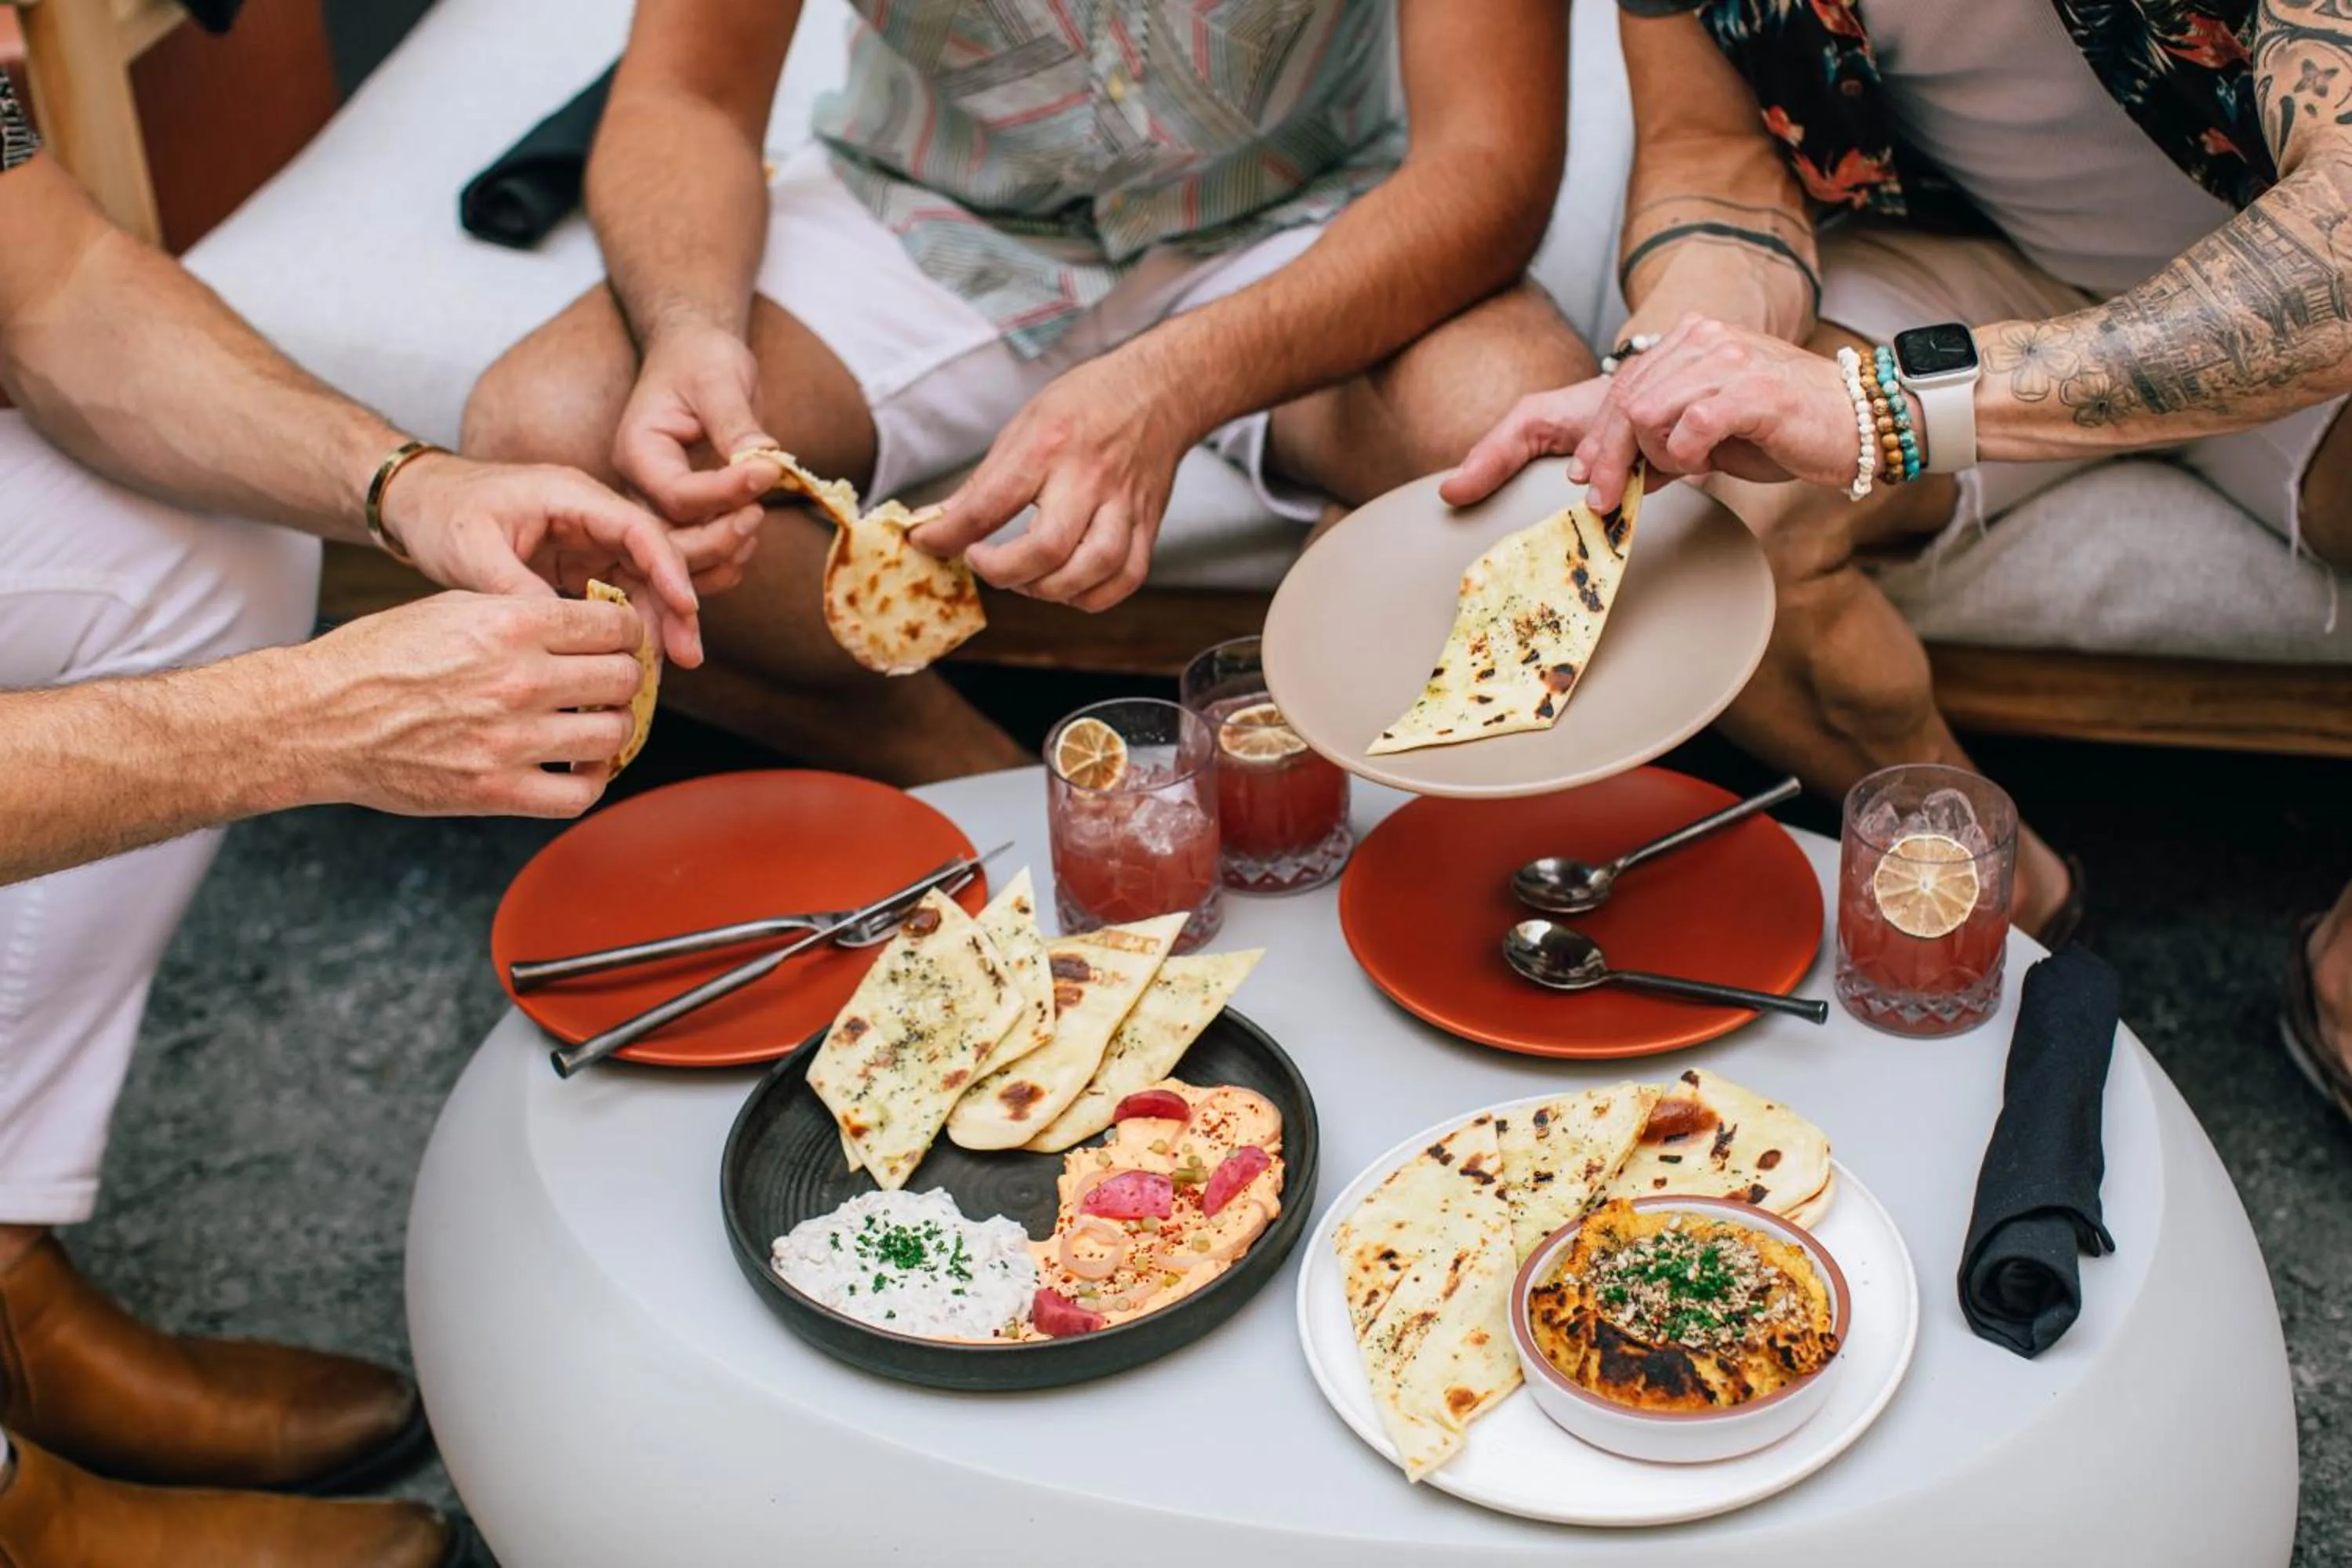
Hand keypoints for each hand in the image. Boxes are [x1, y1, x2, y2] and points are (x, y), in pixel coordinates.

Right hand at [290, 592, 650, 818]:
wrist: (316, 719)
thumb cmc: (379, 659)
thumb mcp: (453, 608)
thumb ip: (524, 613)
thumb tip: (587, 625)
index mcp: (511, 625)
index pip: (615, 626)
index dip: (627, 634)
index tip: (620, 643)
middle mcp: (518, 680)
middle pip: (623, 678)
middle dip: (625, 679)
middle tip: (610, 684)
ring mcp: (510, 740)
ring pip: (614, 734)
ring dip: (614, 728)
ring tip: (595, 723)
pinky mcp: (496, 790)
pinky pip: (580, 794)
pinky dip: (592, 781)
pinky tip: (580, 766)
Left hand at [379, 452, 709, 665]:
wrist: (416, 502)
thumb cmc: (442, 512)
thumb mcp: (474, 550)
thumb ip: (517, 588)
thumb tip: (561, 635)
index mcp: (571, 495)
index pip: (638, 528)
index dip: (669, 568)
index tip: (685, 609)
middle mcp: (590, 515)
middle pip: (652, 560)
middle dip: (674, 608)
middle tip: (687, 656)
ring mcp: (586, 540)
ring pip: (640, 583)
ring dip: (654, 625)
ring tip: (657, 675)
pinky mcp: (577, 564)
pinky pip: (615, 597)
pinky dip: (625, 629)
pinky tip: (628, 664)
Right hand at [611, 322, 785, 539]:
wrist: (694, 357)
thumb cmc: (701, 360)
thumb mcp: (719, 379)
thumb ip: (737, 423)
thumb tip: (765, 460)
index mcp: (638, 450)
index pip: (676, 493)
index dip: (724, 493)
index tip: (768, 473)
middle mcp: (640, 486)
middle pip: (672, 537)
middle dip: (720, 536)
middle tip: (760, 513)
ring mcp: (657, 504)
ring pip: (683, 554)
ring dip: (724, 551)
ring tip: (757, 522)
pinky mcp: (681, 514)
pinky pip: (697, 549)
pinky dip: (724, 555)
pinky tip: (749, 540)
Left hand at [910, 355, 1194, 610]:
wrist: (1159, 392)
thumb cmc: (1086, 405)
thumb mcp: (1024, 425)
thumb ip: (983, 481)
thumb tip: (935, 521)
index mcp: (1050, 446)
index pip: (990, 504)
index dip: (948, 534)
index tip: (927, 542)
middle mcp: (1090, 478)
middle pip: (1048, 547)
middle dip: (1003, 571)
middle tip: (980, 561)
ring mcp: (1124, 505)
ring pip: (1094, 569)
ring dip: (1049, 589)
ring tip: (1025, 578)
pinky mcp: (1148, 524)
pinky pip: (1126, 578)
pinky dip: (1092, 595)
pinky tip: (1067, 585)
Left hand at [1445, 315, 1861, 512]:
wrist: (1860, 421)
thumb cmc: (1782, 430)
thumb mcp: (1699, 442)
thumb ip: (1647, 449)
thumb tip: (1594, 482)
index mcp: (1667, 357)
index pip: (1568, 400)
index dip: (1499, 445)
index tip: (1455, 486)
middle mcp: (1687, 345)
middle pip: (1606, 409)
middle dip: (1601, 461)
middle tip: (1604, 500)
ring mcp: (1717, 359)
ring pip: (1643, 416)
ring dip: (1665, 454)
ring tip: (1706, 457)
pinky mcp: (1747, 387)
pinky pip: (1689, 427)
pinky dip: (1696, 451)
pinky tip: (1723, 451)